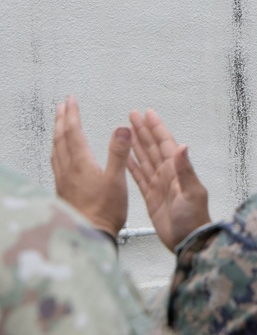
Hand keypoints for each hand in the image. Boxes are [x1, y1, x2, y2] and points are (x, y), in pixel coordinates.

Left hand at [51, 96, 129, 235]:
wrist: (89, 234)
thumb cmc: (104, 212)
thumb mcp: (117, 180)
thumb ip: (119, 153)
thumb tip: (122, 129)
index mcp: (81, 164)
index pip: (73, 132)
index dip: (72, 114)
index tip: (71, 100)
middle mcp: (68, 169)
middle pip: (61, 138)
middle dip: (61, 119)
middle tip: (62, 106)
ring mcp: (64, 180)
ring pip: (56, 150)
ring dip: (57, 133)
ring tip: (58, 124)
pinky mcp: (63, 190)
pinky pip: (56, 163)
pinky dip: (57, 151)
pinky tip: (60, 155)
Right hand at [127, 109, 210, 250]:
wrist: (188, 241)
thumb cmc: (194, 219)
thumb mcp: (192, 193)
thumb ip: (185, 170)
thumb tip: (183, 146)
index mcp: (177, 171)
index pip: (165, 144)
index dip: (156, 128)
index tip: (147, 113)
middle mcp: (168, 175)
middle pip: (153, 147)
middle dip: (143, 131)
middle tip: (132, 115)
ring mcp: (159, 185)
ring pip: (145, 159)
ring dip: (137, 144)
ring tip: (127, 130)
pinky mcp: (151, 197)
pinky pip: (139, 177)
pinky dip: (132, 166)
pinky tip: (126, 157)